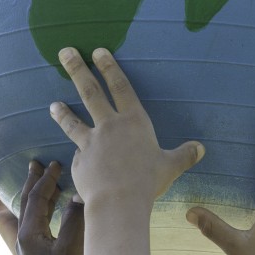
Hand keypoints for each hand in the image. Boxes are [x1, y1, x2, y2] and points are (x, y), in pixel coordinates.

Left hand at [12, 160, 83, 254]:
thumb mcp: (72, 248)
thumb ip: (75, 219)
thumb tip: (78, 196)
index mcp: (29, 233)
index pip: (35, 198)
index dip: (45, 180)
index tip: (54, 164)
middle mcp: (24, 238)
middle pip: (26, 203)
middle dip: (32, 182)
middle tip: (35, 164)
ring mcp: (29, 247)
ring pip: (30, 214)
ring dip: (36, 195)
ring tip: (42, 182)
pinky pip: (37, 224)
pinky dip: (43, 210)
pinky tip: (52, 211)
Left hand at [48, 47, 202, 207]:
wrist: (118, 202)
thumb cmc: (147, 182)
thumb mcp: (170, 167)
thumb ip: (184, 155)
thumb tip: (201, 148)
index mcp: (134, 121)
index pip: (120, 87)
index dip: (109, 68)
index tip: (98, 51)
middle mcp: (109, 126)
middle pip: (90, 92)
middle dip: (77, 69)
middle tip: (65, 52)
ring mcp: (90, 142)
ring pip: (72, 121)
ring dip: (62, 111)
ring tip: (53, 105)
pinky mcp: (79, 160)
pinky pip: (79, 157)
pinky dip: (80, 158)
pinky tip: (81, 166)